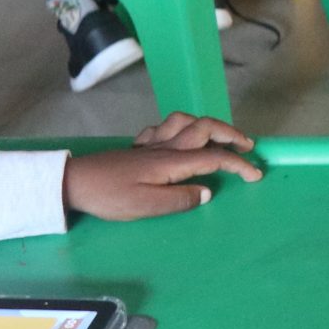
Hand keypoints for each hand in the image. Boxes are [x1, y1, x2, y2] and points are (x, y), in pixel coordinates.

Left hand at [63, 113, 262, 219]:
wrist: (73, 182)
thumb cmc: (109, 196)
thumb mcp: (146, 206)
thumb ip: (180, 200)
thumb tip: (206, 193)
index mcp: (172, 162)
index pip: (214, 158)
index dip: (239, 165)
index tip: (255, 176)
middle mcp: (166, 147)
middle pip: (206, 129)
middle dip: (231, 134)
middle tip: (247, 147)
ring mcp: (150, 144)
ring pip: (185, 121)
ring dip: (206, 125)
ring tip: (217, 137)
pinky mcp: (137, 146)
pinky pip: (163, 128)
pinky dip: (177, 129)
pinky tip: (176, 139)